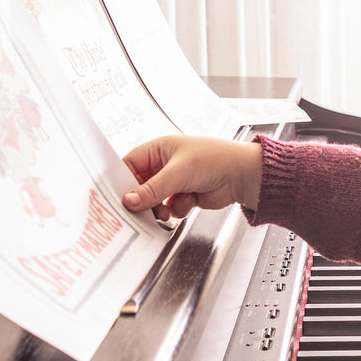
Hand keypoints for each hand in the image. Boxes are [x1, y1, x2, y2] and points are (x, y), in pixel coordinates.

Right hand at [122, 136, 261, 221]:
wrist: (242, 176)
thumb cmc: (214, 160)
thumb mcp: (178, 173)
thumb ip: (152, 189)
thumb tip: (129, 200)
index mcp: (159, 149)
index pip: (129, 165)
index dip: (122, 182)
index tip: (118, 198)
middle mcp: (164, 164)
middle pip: (140, 186)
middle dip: (142, 200)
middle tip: (140, 211)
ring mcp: (174, 181)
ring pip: (154, 200)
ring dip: (160, 208)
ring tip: (166, 210)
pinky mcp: (184, 195)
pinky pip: (169, 208)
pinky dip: (177, 209)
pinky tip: (190, 201)